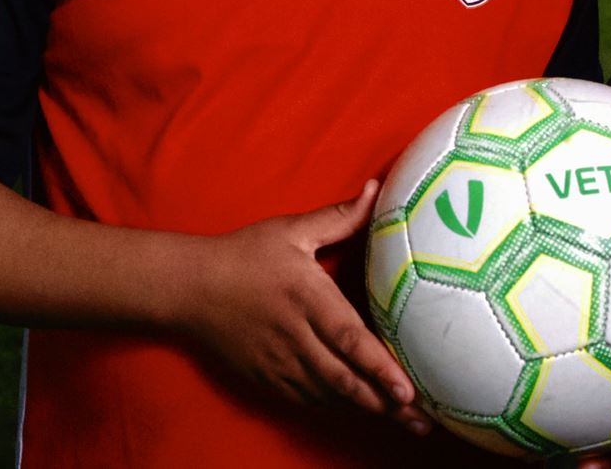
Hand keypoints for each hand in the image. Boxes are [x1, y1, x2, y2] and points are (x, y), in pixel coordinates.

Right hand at [179, 180, 430, 433]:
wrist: (188, 288)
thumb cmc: (244, 255)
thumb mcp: (292, 230)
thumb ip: (339, 216)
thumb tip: (374, 188)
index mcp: (307, 299)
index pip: (349, 340)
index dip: (380, 368)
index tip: (408, 389)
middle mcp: (295, 337)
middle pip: (344, 380)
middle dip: (385, 403)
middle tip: (422, 419)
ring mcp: (279, 363)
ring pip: (329, 396)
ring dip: (366, 410)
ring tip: (404, 422)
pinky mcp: (266, 378)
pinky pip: (307, 400)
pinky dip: (337, 408)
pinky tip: (362, 411)